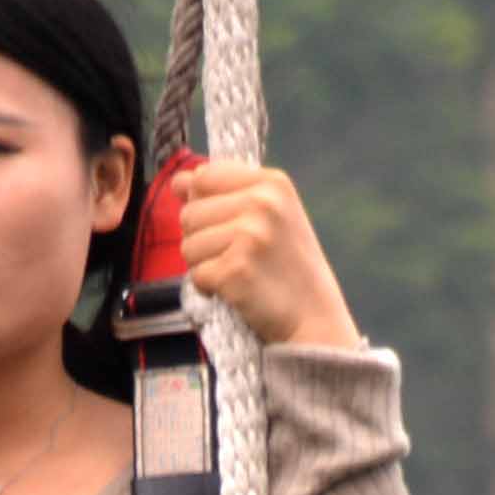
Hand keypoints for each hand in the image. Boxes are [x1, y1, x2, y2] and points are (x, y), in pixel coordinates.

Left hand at [161, 161, 359, 351]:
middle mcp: (262, 203)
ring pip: (188, 245)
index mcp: (272, 183)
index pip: (203, 177)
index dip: (202, 204)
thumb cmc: (290, 267)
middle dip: (202, 240)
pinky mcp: (236, 270)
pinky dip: (209, 288)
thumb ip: (227, 194)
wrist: (316, 317)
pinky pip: (196, 274)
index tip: (225, 225)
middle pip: (190, 213)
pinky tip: (237, 290)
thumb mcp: (273, 216)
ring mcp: (250, 236)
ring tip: (239, 272)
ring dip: (204, 265)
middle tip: (237, 256)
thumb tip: (178, 181)